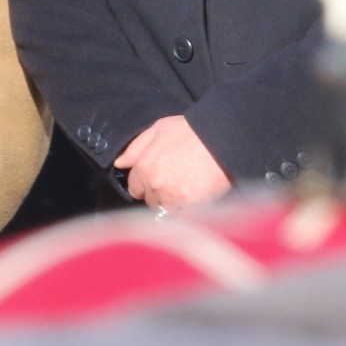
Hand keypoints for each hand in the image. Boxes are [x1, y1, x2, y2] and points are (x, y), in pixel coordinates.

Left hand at [114, 116, 231, 212]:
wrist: (226, 139)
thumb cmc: (195, 130)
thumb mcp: (161, 128)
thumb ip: (137, 147)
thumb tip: (120, 163)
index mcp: (144, 166)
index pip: (135, 187)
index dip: (147, 183)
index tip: (161, 178)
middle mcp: (155, 184)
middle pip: (150, 200)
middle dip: (160, 194)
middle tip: (178, 182)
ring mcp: (172, 197)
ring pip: (165, 210)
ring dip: (173, 204)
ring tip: (189, 190)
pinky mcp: (191, 207)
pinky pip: (183, 217)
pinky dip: (188, 211)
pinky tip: (197, 198)